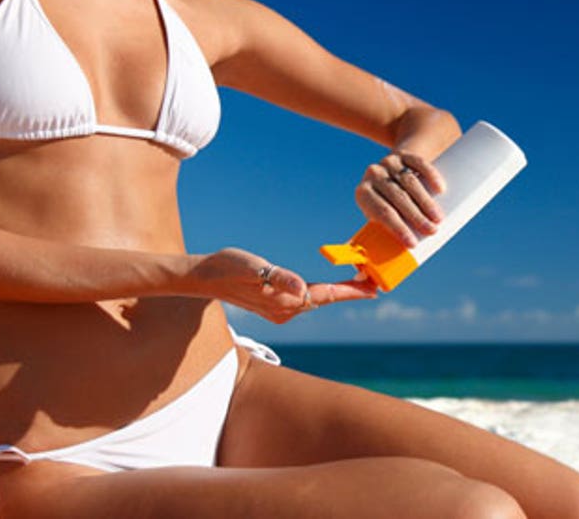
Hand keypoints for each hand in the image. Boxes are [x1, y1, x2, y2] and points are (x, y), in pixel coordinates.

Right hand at [190, 247, 377, 323]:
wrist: (204, 277)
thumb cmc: (227, 267)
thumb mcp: (252, 267)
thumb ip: (278, 277)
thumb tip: (302, 287)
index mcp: (283, 300)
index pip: (324, 295)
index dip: (349, 291)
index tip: (373, 289)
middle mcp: (284, 310)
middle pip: (324, 299)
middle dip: (349, 292)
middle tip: (375, 283)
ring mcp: (279, 312)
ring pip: (315, 301)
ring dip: (335, 292)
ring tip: (358, 283)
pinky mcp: (274, 308)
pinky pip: (304, 301)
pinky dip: (319, 293)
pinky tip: (327, 286)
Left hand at [355, 150, 445, 247]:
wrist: (392, 172)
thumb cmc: (386, 203)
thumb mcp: (377, 215)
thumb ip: (378, 238)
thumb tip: (376, 276)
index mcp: (363, 194)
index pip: (381, 212)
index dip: (397, 228)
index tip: (413, 244)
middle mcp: (373, 175)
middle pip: (397, 198)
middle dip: (416, 217)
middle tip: (432, 231)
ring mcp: (389, 162)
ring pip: (409, 182)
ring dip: (426, 202)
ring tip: (438, 219)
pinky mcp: (405, 154)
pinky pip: (418, 162)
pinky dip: (430, 175)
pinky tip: (440, 188)